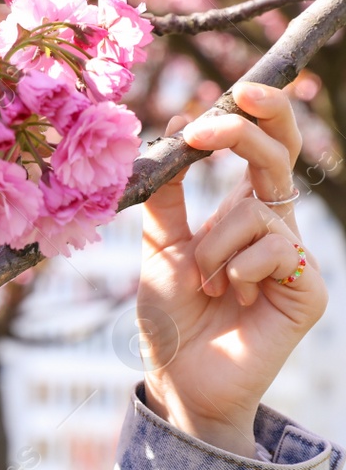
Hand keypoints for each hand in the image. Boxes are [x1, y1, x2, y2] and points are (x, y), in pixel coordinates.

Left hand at [137, 81, 326, 457]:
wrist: (178, 376)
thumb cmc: (171, 313)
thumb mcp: (160, 243)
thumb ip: (169, 192)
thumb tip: (175, 123)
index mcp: (244, 210)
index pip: (262, 148)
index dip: (257, 114)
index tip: (231, 92)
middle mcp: (275, 227)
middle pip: (279, 157)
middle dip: (246, 132)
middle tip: (204, 131)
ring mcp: (296, 258)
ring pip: (259, 212)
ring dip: (215, 244)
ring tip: (206, 282)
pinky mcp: (309, 289)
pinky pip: (277, 249)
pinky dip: (240, 266)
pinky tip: (233, 295)